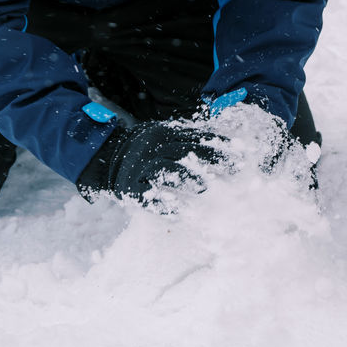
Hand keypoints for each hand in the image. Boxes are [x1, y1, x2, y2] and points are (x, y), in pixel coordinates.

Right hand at [75, 117, 226, 205]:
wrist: (107, 157)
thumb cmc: (146, 150)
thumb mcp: (163, 136)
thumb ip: (186, 139)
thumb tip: (222, 142)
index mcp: (163, 133)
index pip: (194, 136)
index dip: (217, 143)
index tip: (239, 150)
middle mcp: (151, 147)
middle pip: (184, 150)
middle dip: (211, 158)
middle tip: (234, 168)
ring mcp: (139, 167)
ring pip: (164, 169)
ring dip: (186, 178)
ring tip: (205, 188)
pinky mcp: (129, 188)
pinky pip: (146, 197)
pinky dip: (163, 205)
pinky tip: (179, 213)